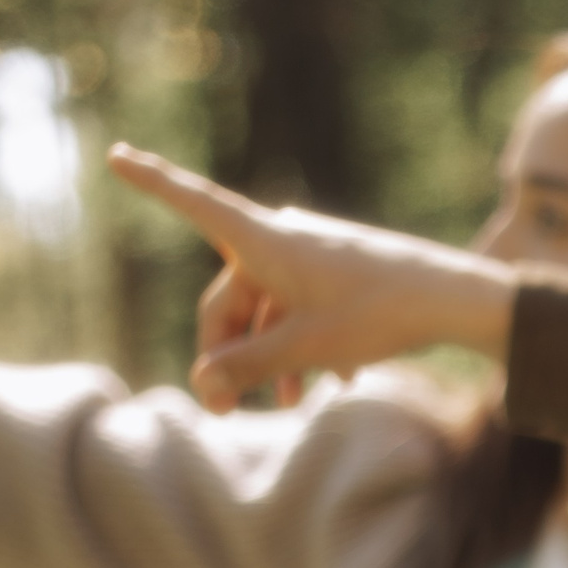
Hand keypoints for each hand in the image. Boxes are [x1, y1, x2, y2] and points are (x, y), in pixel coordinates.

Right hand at [108, 145, 516, 412]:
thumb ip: (246, 366)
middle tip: (226, 412)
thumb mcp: (304, 348)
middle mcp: (282, 238)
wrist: (452, 300)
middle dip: (226, 353)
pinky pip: (304, 308)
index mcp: (263, 241)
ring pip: (268, 309)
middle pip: (229, 296)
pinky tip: (332, 384)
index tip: (115, 154)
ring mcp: (313, 254)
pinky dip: (306, 344)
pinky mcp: (339, 272)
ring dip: (269, 358)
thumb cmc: (376, 316)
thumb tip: (203, 382)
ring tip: (285, 407)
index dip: (153, 182)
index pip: (193, 204)